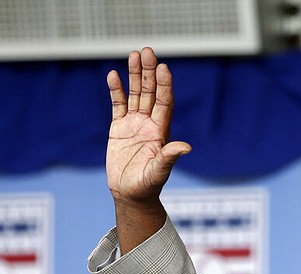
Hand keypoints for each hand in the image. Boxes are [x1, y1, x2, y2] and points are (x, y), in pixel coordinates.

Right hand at [106, 47, 190, 250]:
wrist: (130, 194)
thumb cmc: (147, 186)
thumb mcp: (159, 172)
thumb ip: (169, 157)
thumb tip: (186, 147)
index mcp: (161, 132)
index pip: (164, 103)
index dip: (164, 86)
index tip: (164, 68)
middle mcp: (149, 124)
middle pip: (150, 93)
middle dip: (149, 73)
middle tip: (147, 51)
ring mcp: (134, 124)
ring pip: (135, 94)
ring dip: (134, 76)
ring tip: (134, 54)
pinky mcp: (119, 128)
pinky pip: (118, 105)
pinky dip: (116, 91)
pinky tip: (114, 75)